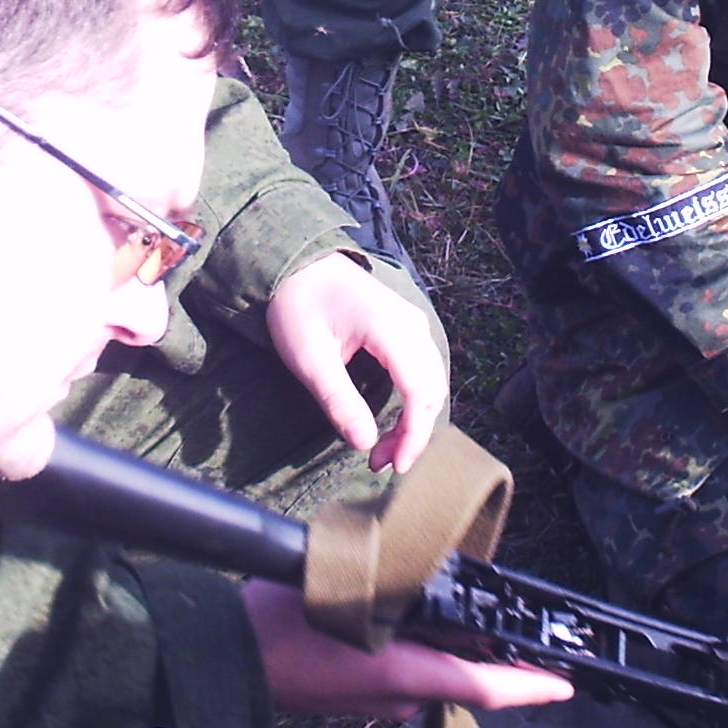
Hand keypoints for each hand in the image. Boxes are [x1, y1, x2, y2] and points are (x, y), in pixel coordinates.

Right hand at [244, 578, 575, 719]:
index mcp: (403, 677)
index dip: (529, 686)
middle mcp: (398, 697)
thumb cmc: (283, 621)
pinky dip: (408, 646)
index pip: (483, 688)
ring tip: (435, 598)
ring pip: (427, 668)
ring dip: (436, 640)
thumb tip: (430, 577)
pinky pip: (399, 671)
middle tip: (493, 609)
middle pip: (458, 671)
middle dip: (475, 644)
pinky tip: (394, 612)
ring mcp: (376, 703)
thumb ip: (398, 590)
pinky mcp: (356, 696)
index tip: (565, 686)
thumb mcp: (349, 594)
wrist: (228, 655)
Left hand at [266, 252, 447, 472]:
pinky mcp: (406, 327)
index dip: (413, 435)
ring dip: (415, 420)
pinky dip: (414, 401)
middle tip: (381, 463)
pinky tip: (392, 420)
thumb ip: (339, 401)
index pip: (419, 392)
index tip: (396, 465)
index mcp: (391, 329)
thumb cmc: (298, 306)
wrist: (296, 262)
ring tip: (385, 449)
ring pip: (431, 383)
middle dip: (413, 434)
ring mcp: (412, 323)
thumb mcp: (310, 359)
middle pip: (431, 391)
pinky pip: (423, 370)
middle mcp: (412, 325)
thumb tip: (365, 443)